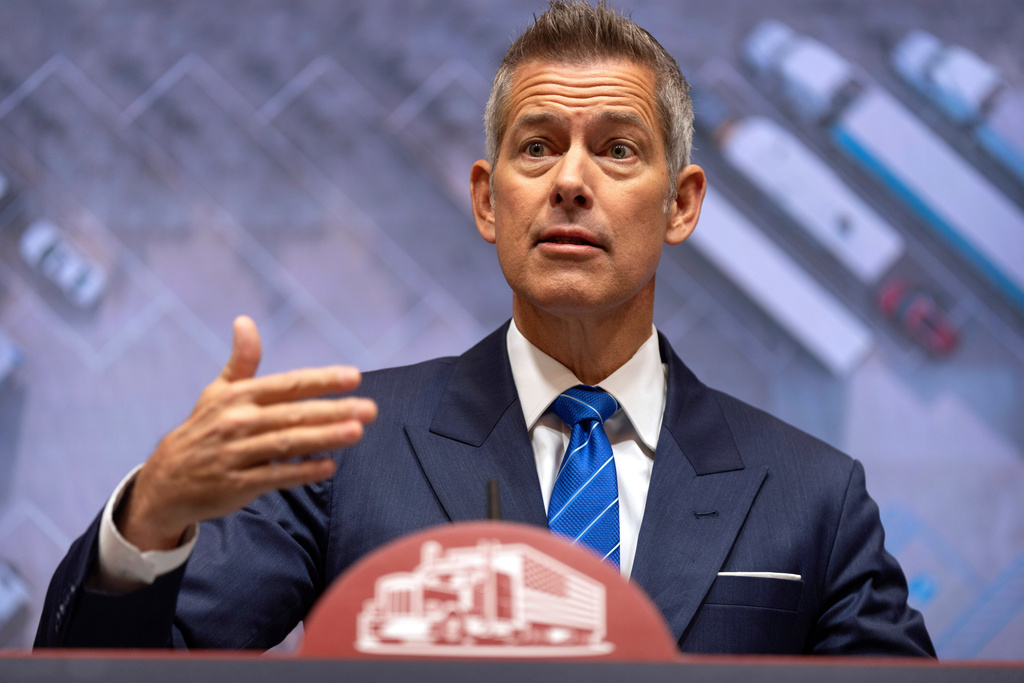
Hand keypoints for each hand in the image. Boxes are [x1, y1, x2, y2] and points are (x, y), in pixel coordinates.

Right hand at [116, 316, 376, 550]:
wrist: (165, 480)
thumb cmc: (204, 429)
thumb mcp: (218, 392)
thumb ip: (241, 360)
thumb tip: (245, 320)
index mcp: (238, 396)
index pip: (288, 384)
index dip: (321, 380)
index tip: (354, 377)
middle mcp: (237, 421)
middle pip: (293, 414)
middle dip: (334, 410)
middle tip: (369, 409)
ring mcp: (236, 453)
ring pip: (287, 443)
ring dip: (324, 438)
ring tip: (356, 432)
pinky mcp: (236, 484)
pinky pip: (275, 476)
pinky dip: (302, 472)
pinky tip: (329, 466)